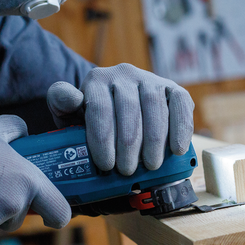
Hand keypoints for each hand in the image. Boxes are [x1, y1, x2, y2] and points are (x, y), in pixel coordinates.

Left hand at [47, 63, 193, 175]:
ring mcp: (150, 79)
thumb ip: (62, 104)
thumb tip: (70, 98)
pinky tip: (178, 149)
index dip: (103, 138)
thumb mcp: (70, 113)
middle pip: (128, 109)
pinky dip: (181, 127)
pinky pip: (181, 103)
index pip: (100, 108)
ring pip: (154, 107)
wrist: (117, 107)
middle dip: (128, 144)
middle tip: (127, 170)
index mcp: (96, 80)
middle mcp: (124, 74)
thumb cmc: (92, 118)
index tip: (106, 165)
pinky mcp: (172, 88)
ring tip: (150, 166)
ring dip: (154, 140)